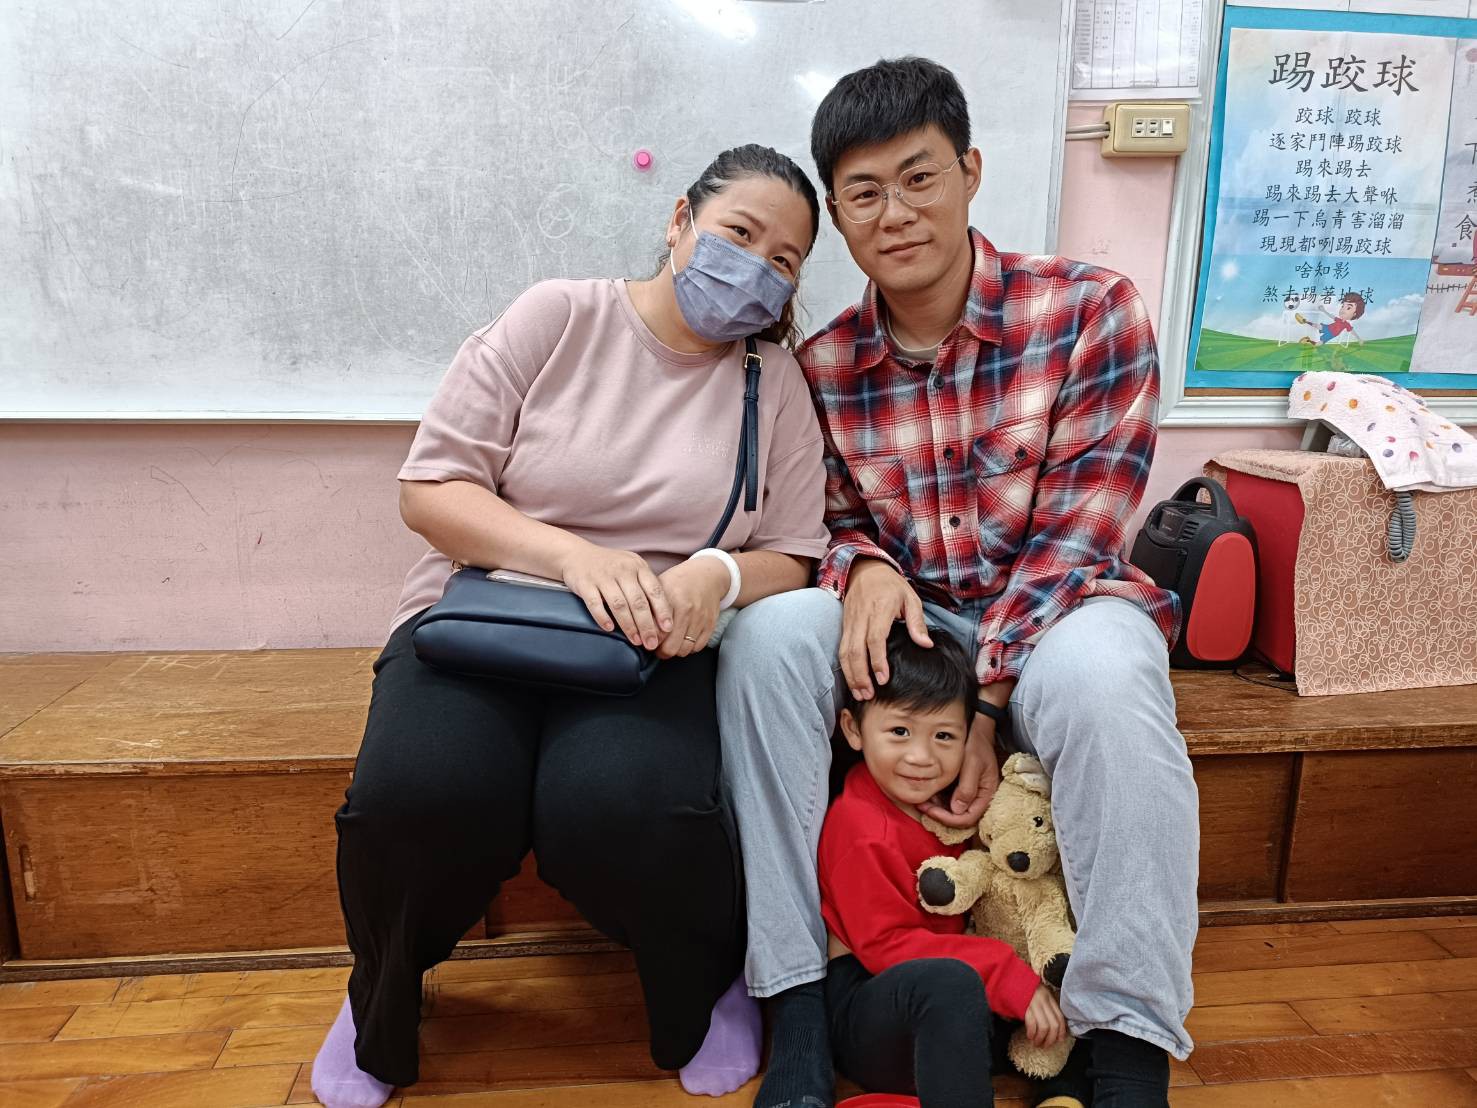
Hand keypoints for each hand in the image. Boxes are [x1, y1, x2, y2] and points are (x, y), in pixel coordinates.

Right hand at [559, 541, 671, 649]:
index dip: (662, 610)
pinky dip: (603, 617)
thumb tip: (662, 614)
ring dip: (628, 625)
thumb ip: (645, 585)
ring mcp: (603, 576)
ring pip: (619, 604)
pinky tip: (610, 629)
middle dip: (647, 625)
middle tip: (652, 643)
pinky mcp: (585, 583)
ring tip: (635, 641)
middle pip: (638, 601)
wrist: (576, 554)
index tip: (667, 628)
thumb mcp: (631, 567)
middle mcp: (622, 570)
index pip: (654, 590)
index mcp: (637, 566)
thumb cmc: (610, 565)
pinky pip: (595, 603)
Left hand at [653, 558, 727, 658]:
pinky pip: (697, 647)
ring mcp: (700, 619)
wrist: (707, 576)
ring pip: (684, 650)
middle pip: (670, 646)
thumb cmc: (678, 582)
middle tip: (656, 646)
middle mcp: (687, 611)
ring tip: (669, 644)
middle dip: (660, 651)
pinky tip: (682, 640)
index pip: (656, 631)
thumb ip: (649, 606)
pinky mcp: (710, 625)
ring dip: (675, 651)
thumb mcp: (659, 586)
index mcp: (671, 599)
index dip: (649, 639)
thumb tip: (638, 628)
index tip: (646, 639)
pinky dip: (688, 648)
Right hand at [839, 559, 931, 699]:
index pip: (875, 638)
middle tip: (869, 695)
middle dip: (860, 675)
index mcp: (880, 608)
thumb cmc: (891, 586)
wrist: (865, 570)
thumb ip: (917, 622)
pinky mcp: (844, 626)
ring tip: (860, 693)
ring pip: (845, 652)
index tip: (883, 679)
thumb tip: (925, 645)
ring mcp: (850, 622)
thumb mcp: (910, 598)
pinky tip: (853, 681)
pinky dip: (845, 667)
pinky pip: (841, 649)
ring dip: (851, 675)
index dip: (877, 660)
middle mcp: (861, 616)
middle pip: (855, 650)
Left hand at [918, 713, 1000, 827]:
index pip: (968, 818)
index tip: (932, 811)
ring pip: (954, 811)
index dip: (949, 819)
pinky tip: (928, 794)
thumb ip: (967, 788)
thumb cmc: (977, 746)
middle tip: (922, 806)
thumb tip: (957, 810)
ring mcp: (971, 793)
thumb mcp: (972, 764)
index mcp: (986, 794)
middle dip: (941, 815)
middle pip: (960, 817)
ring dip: (938, 809)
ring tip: (922, 801)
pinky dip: (939, 801)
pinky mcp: (963, 788)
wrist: (978, 732)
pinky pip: (951, 800)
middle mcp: (980, 797)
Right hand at [1023, 983, 1066, 1048]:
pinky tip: (1029, 1036)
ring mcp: (1034, 1003)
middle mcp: (1044, 1000)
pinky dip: (1032, 1033)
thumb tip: (1051, 1025)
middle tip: (1045, 1045)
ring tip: (1036, 1043)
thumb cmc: (1021, 987)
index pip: (1060, 1018)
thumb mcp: (1037, 994)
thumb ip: (1044, 1005)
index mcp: (1049, 997)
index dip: (1061, 1032)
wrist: (1007, 977)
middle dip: (1051, 1039)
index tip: (1058, 1040)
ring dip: (1041, 1038)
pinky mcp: (1024, 1006)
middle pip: (1054, 1025)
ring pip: (1045, 1027)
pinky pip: (1032, 1024)